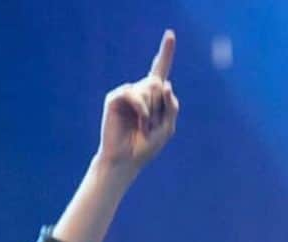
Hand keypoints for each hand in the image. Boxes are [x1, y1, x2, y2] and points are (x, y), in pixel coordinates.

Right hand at [97, 30, 179, 172]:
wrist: (126, 160)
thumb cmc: (146, 146)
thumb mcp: (168, 128)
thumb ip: (172, 107)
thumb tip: (165, 83)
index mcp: (154, 97)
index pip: (160, 71)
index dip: (165, 53)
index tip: (170, 34)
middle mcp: (140, 91)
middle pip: (158, 83)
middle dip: (160, 107)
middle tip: (151, 125)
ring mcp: (127, 93)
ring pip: (149, 89)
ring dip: (151, 112)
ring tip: (143, 127)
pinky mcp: (115, 97)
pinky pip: (134, 94)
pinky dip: (142, 110)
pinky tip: (140, 122)